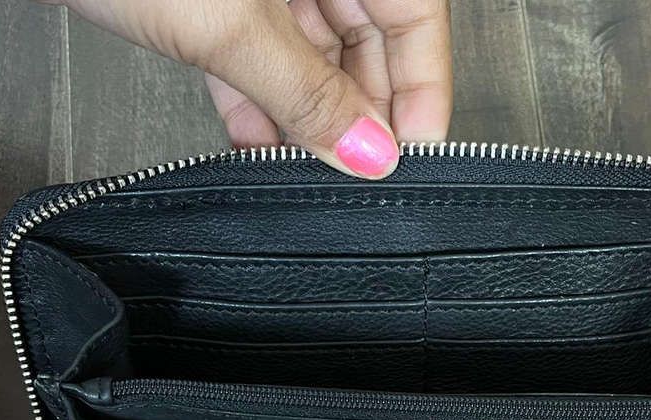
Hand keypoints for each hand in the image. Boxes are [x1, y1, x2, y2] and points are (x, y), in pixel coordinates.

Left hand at [42, 0, 452, 178]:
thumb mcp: (228, 23)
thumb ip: (304, 92)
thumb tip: (367, 151)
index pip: (415, 14)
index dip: (422, 89)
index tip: (411, 156)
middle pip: (367, 36)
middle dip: (359, 111)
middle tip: (353, 173)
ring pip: (311, 51)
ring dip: (307, 116)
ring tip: (303, 169)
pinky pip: (258, 52)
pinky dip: (259, 99)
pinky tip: (257, 143)